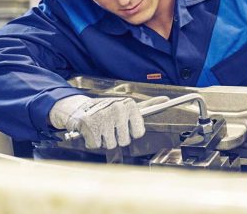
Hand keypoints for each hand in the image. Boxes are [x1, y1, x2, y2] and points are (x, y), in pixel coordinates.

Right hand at [49, 95, 167, 149]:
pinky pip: (96, 145)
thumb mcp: (128, 105)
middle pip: (125, 141)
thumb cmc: (106, 109)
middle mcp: (118, 109)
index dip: (130, 132)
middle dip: (116, 137)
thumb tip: (167, 100)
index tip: (123, 124)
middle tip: (108, 126)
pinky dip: (91, 141)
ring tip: (99, 128)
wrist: (79, 107)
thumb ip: (149, 105)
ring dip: (104, 140)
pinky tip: (90, 130)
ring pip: (111, 145)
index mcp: (129, 105)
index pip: (139, 133)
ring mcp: (103, 117)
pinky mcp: (90, 125)